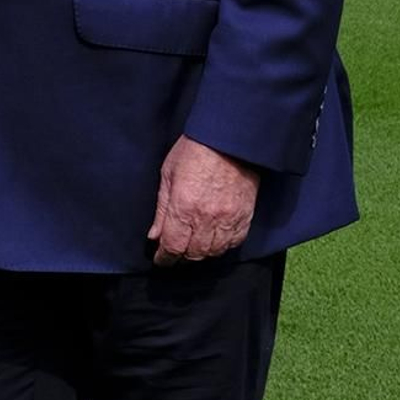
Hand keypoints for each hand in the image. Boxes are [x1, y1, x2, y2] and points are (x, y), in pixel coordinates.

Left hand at [148, 136, 258, 266]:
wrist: (229, 139)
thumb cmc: (195, 150)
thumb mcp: (168, 175)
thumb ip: (162, 209)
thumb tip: (154, 236)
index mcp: (184, 208)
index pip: (173, 247)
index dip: (165, 258)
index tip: (161, 260)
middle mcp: (206, 218)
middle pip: (193, 253)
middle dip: (181, 257)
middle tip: (175, 254)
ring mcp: (228, 219)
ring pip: (214, 251)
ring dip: (202, 253)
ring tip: (193, 248)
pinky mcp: (245, 216)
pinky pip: (234, 242)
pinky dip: (223, 246)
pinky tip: (215, 241)